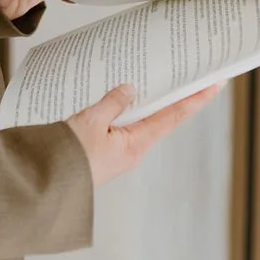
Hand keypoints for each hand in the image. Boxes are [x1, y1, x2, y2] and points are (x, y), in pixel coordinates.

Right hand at [64, 82, 221, 187]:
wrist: (44, 184)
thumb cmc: (68, 158)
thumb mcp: (91, 121)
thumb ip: (113, 102)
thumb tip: (131, 89)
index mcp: (135, 145)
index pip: (173, 117)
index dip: (195, 100)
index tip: (215, 85)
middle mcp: (131, 150)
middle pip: (160, 117)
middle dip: (175, 96)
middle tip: (190, 74)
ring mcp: (117, 151)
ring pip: (139, 120)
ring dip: (148, 101)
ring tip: (158, 79)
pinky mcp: (102, 151)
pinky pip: (119, 125)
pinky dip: (124, 109)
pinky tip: (119, 97)